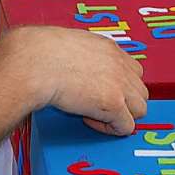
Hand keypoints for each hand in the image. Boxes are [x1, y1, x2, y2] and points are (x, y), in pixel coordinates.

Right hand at [3, 26, 147, 135]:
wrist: (33, 63)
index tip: (100, 91)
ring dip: (121, 116)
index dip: (119, 85)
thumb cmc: (37, 54)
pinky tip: (88, 120)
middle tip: (98, 105)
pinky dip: (110, 129)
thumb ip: (77, 56)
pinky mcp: (114, 103)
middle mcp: (119, 64)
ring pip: (140, 109)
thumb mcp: (65, 45)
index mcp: (108, 47)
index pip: (133, 70)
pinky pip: (126, 126)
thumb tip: (69, 66)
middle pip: (140, 90)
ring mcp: (120, 84)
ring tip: (95, 114)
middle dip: (124, 102)